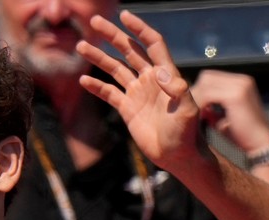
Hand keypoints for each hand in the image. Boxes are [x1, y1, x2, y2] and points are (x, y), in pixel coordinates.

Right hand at [76, 11, 204, 171]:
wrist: (177, 155)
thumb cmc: (187, 133)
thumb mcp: (187, 111)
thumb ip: (177, 90)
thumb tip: (159, 72)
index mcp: (166, 74)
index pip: (151, 44)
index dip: (139, 28)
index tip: (124, 16)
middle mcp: (150, 79)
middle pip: (129, 50)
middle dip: (112, 35)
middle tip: (95, 21)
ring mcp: (137, 92)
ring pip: (115, 69)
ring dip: (98, 57)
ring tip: (81, 46)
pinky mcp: (127, 108)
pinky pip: (109, 93)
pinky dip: (96, 86)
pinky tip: (83, 80)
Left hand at [190, 69, 268, 153]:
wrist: (261, 144)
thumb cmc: (242, 134)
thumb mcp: (222, 117)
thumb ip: (210, 108)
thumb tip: (192, 104)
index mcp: (241, 82)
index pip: (210, 77)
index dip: (199, 90)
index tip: (191, 105)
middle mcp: (242, 80)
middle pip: (206, 77)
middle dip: (196, 92)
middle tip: (191, 109)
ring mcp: (240, 86)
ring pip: (205, 84)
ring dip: (197, 98)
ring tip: (194, 114)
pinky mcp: (236, 96)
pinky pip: (208, 95)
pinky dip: (200, 104)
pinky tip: (198, 116)